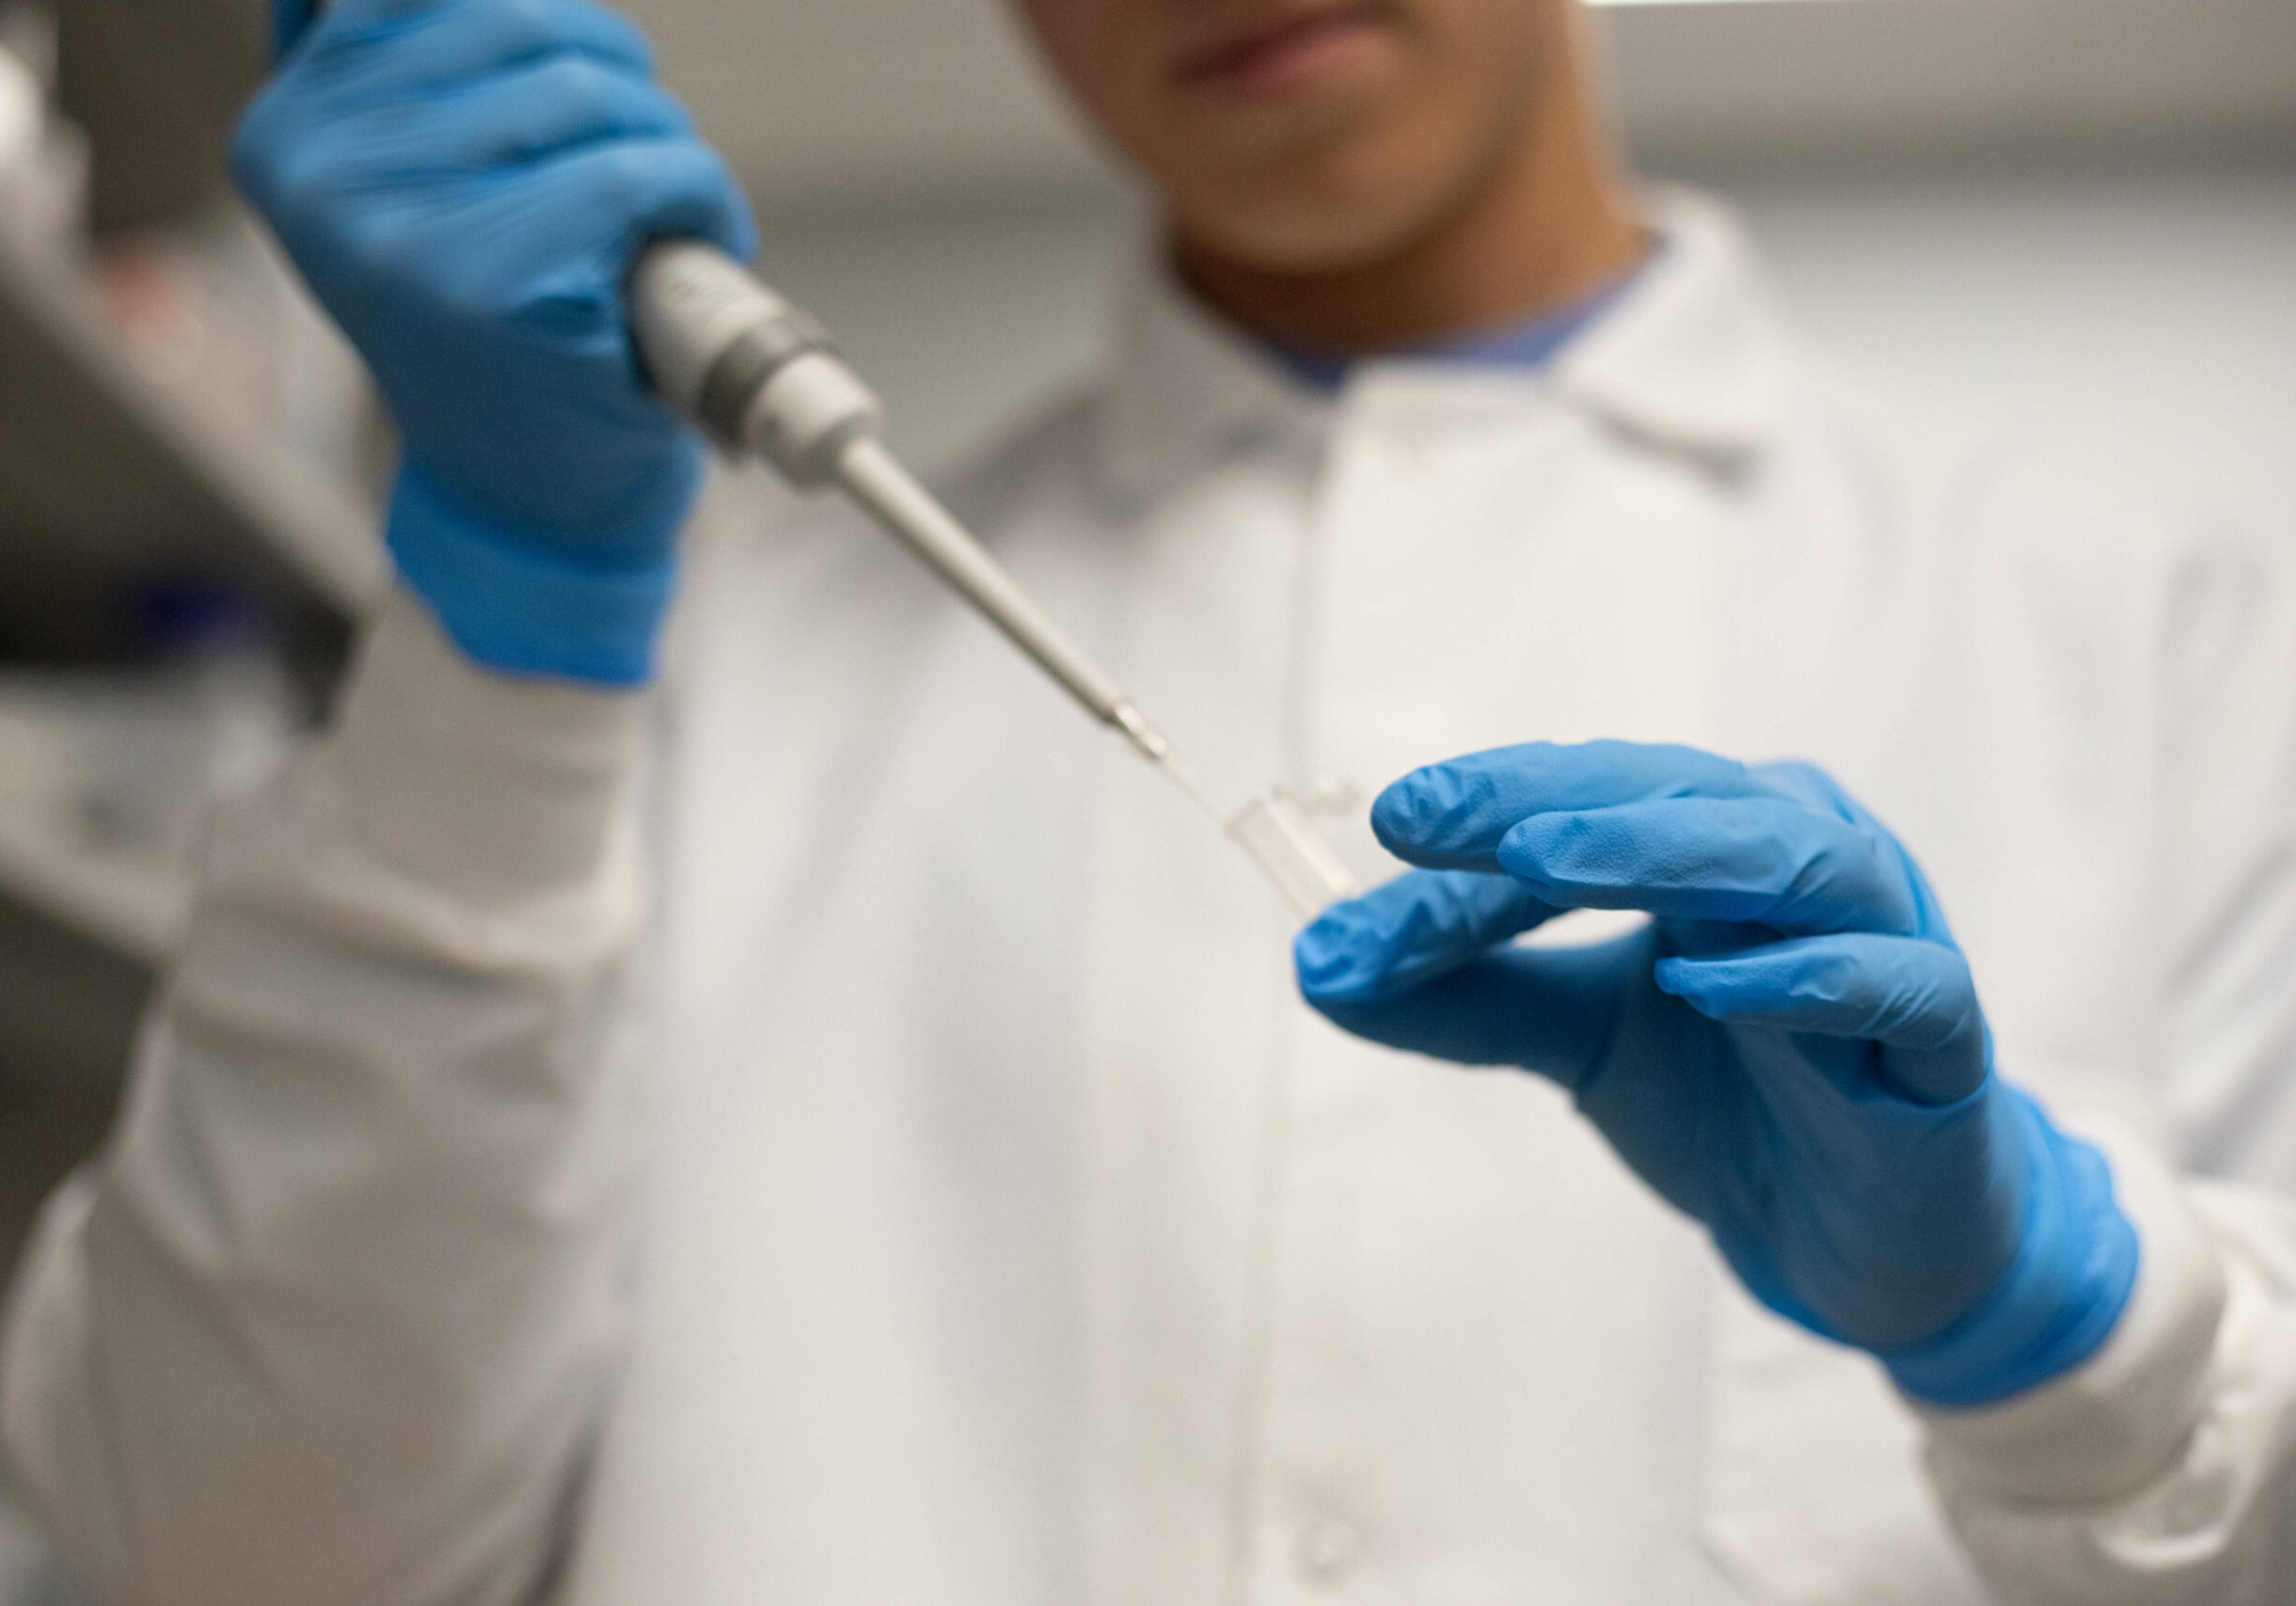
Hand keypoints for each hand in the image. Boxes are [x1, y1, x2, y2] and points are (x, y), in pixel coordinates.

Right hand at [235, 0, 755, 682]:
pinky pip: (637, 172)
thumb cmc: (496, 347)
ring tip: (664, 210)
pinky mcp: (499, 281)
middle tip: (642, 165)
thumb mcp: (422, 201)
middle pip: (523, 29)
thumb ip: (431, 87)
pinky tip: (702, 237)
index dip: (544, 31)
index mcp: (292, 134)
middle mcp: (326, 172)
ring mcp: (406, 229)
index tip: (582, 98)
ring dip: (664, 143)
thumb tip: (501, 5)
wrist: (526, 508)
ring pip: (590, 93)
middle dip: (616, 86)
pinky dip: (700, 194)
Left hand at [1296, 741, 2135, 1405]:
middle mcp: (1807, 861)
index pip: (1595, 800)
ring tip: (1543, 862)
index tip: (1386, 824)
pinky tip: (1705, 983)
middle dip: (1548, 800)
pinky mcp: (1944, 1050)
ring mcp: (1891, 943)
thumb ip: (1462, 995)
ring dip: (1670, 849)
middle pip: (1684, 793)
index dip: (1488, 810)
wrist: (1859, 1240)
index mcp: (1719, 840)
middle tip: (1430, 817)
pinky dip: (1810, 973)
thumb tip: (1316, 962)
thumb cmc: (1729, 1097)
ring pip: (1801, 860)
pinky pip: (1902, 987)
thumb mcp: (1574, 1039)